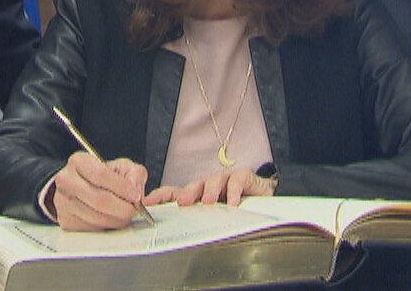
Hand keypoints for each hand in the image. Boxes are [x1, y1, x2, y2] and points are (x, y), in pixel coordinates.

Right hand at [51, 152, 148, 231]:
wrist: (78, 188)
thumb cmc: (100, 177)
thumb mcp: (119, 167)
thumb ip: (133, 174)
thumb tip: (135, 189)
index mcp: (79, 162)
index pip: (101, 175)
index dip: (122, 187)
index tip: (135, 195)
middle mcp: (67, 181)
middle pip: (99, 200)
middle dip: (123, 208)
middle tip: (134, 209)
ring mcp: (64, 202)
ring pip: (97, 218)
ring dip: (117, 219)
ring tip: (124, 214)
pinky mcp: (66, 221)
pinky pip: (92, 229)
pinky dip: (107, 227)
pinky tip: (111, 219)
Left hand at [145, 167, 275, 207]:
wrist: (262, 197)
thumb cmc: (234, 206)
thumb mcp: (213, 215)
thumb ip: (196, 220)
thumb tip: (173, 232)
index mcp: (197, 194)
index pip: (175, 192)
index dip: (161, 196)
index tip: (148, 202)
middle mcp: (209, 184)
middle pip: (194, 185)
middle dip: (187, 193)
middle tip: (182, 202)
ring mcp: (225, 179)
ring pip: (214, 180)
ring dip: (209, 191)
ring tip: (207, 201)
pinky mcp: (242, 177)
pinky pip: (236, 182)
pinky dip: (233, 192)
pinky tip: (232, 203)